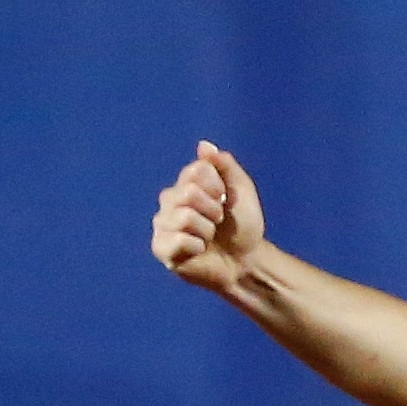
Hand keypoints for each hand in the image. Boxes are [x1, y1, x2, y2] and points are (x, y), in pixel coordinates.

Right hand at [151, 141, 265, 292]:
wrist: (246, 260)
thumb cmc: (242, 226)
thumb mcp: (241, 191)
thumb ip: (224, 165)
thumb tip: (203, 145)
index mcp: (186, 183)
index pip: (196, 170)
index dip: (217, 186)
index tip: (224, 200)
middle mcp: (169, 201)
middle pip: (189, 192)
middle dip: (213, 209)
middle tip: (218, 221)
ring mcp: (162, 224)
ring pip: (185, 216)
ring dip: (207, 230)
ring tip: (209, 237)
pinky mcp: (161, 248)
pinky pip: (179, 240)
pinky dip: (198, 246)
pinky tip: (199, 251)